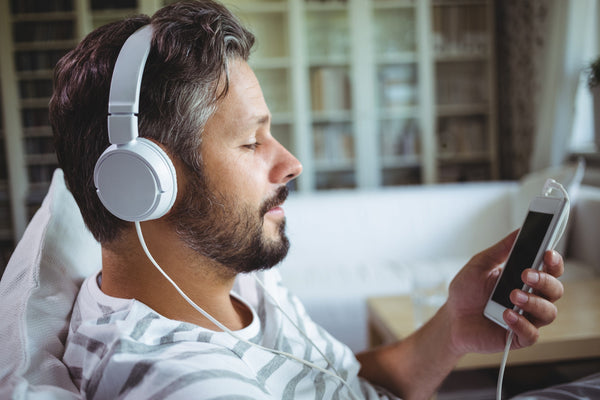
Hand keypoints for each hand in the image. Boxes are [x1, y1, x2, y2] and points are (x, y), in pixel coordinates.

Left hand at [444, 231, 564, 355]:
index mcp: (524, 279)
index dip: (554, 261)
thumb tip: (519, 232)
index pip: (550, 269)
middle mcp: (531, 298)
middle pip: (555, 289)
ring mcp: (526, 318)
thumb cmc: (466, 292)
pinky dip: (521, 324)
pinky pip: (531, 334)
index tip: (548, 253)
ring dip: (534, 302)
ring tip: (513, 296)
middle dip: (544, 280)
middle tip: (525, 275)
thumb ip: (500, 250)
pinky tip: (507, 315)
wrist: (451, 318)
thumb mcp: (479, 265)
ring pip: (548, 312)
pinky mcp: (518, 337)